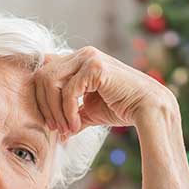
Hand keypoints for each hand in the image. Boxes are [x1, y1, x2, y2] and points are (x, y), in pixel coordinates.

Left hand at [32, 46, 177, 141]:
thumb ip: (71, 114)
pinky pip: (68, 91)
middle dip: (44, 106)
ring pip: (50, 81)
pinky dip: (68, 111)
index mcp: (78, 60)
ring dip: (55, 110)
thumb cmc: (121, 108)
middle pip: (42, 75)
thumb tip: (58, 134)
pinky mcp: (95, 67)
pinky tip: (76, 125)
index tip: (51, 123)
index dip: (40, 98)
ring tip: (66, 129)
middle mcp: (82, 54)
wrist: (147, 108)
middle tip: (55, 128)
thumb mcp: (89, 111)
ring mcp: (88, 57)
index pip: (44, 72)